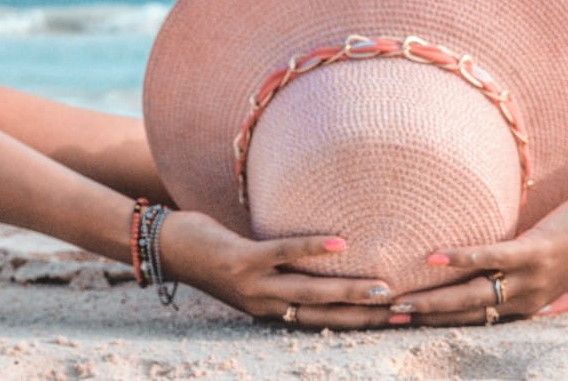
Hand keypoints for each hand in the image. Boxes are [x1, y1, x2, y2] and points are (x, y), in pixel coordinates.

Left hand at [157, 210, 404, 328]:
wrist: (163, 248)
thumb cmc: (214, 253)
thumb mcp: (253, 270)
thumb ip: (285, 270)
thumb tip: (327, 254)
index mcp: (272, 311)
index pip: (324, 323)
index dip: (361, 323)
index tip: (400, 319)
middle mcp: (265, 305)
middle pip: (323, 315)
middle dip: (364, 315)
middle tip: (404, 311)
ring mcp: (253, 285)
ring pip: (308, 292)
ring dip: (347, 292)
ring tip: (382, 289)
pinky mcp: (241, 261)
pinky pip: (282, 254)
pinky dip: (311, 248)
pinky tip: (340, 244)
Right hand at [387, 192, 567, 325]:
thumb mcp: (538, 264)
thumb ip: (507, 267)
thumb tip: (473, 258)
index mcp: (521, 304)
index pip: (471, 321)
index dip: (434, 325)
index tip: (398, 325)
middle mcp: (523, 299)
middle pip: (464, 314)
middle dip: (424, 319)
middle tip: (385, 320)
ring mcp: (529, 277)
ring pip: (473, 295)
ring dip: (433, 298)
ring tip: (399, 300)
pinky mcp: (535, 252)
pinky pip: (493, 257)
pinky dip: (462, 259)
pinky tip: (434, 258)